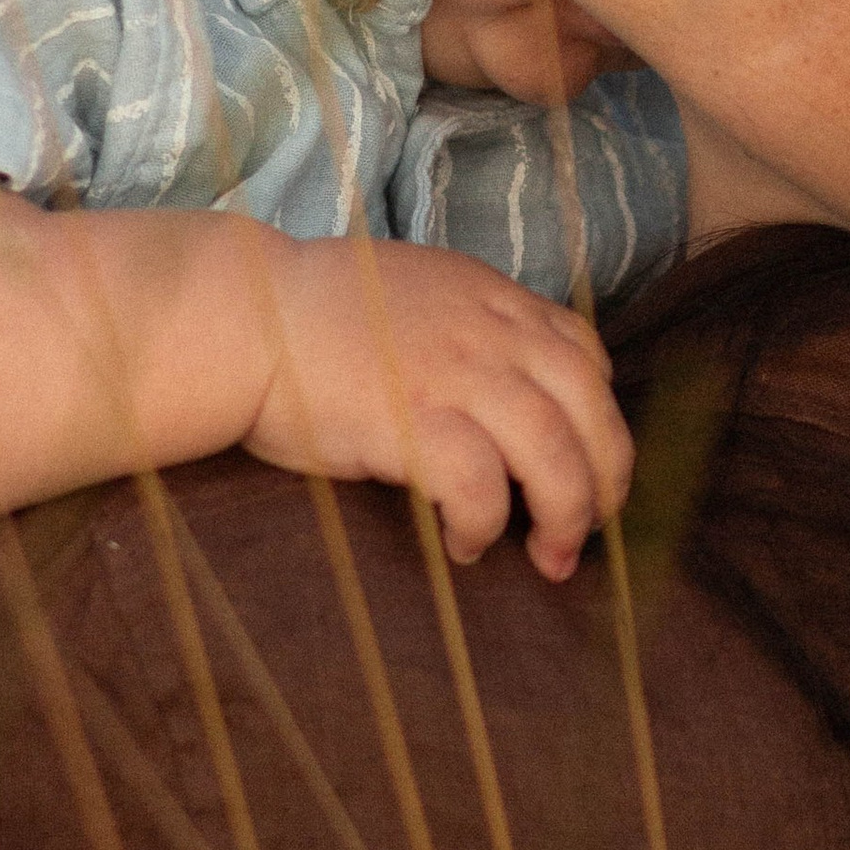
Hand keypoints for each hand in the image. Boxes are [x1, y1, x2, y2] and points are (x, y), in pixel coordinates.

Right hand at [238, 235, 630, 580]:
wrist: (243, 314)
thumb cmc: (308, 311)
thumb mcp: (411, 290)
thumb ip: (462, 324)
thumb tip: (488, 380)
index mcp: (490, 299)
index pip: (582, 353)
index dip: (596, 413)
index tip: (585, 456)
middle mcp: (489, 333)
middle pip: (590, 408)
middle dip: (607, 478)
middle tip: (589, 529)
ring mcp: (455, 376)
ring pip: (555, 453)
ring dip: (567, 515)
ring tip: (551, 558)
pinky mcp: (412, 423)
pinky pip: (480, 487)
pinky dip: (485, 525)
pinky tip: (466, 548)